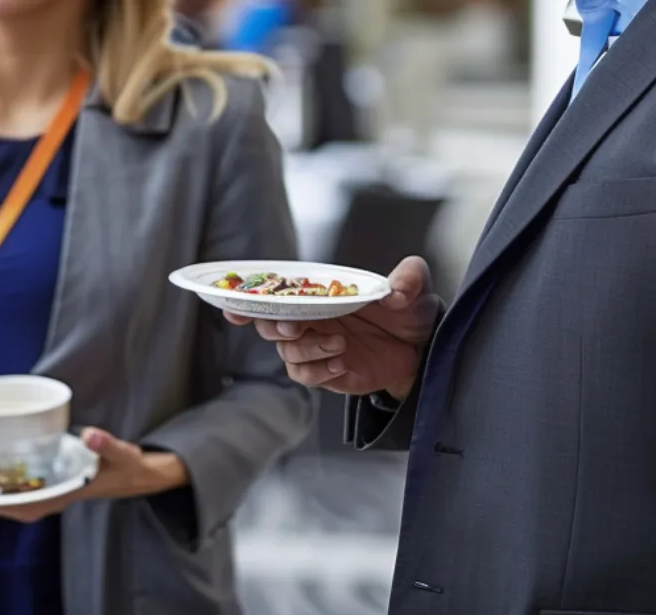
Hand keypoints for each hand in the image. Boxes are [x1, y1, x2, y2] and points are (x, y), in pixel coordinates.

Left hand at [0, 428, 186, 524]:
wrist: (135, 475)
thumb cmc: (126, 466)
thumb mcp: (121, 453)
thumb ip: (106, 445)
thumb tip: (90, 436)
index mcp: (58, 496)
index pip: (13, 505)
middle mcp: (46, 499)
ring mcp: (43, 493)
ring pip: (2, 498)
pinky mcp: (43, 484)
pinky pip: (11, 487)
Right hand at [225, 255, 438, 398]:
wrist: (423, 349)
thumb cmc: (409, 312)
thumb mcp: (415, 288)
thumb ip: (408, 278)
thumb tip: (396, 289)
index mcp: (319, 295)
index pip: (276, 294)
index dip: (249, 298)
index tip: (233, 303)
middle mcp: (310, 320)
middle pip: (270, 325)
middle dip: (275, 326)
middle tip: (297, 326)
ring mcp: (317, 348)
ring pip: (287, 353)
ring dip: (307, 349)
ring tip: (339, 345)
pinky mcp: (327, 373)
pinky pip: (306, 376)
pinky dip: (318, 370)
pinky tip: (342, 364)